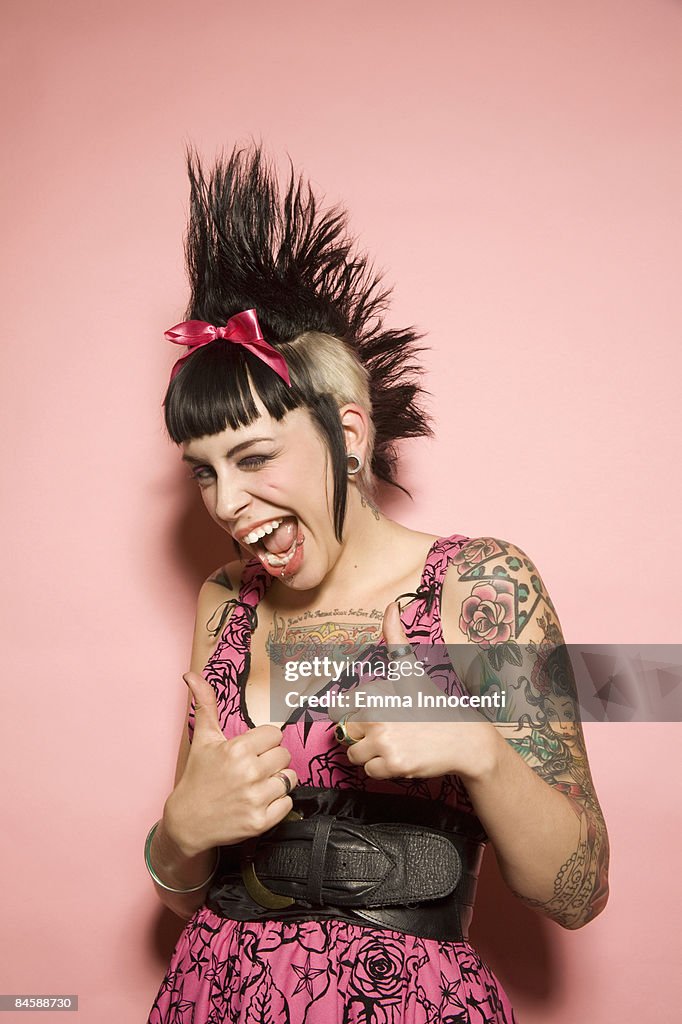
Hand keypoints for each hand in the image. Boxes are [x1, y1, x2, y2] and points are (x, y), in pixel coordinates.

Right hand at [164, 672, 297, 856]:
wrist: (188, 822)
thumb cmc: (198, 777)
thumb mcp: (203, 739)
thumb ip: (205, 704)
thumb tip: (191, 675)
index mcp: (238, 749)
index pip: (275, 734)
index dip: (264, 742)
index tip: (251, 751)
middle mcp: (249, 772)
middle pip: (284, 755)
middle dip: (271, 760)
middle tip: (253, 769)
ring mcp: (256, 798)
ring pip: (290, 778)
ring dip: (277, 781)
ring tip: (257, 785)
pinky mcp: (261, 822)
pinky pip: (288, 803)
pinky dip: (278, 803)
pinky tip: (259, 801)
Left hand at [328, 603, 501, 781]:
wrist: (463, 739)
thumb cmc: (433, 703)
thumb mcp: (411, 670)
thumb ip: (395, 640)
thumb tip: (391, 605)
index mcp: (373, 692)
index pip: (339, 709)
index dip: (356, 713)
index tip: (377, 714)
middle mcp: (375, 715)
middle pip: (347, 734)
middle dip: (364, 735)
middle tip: (391, 730)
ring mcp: (384, 741)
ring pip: (355, 755)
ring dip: (371, 754)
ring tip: (396, 743)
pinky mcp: (393, 765)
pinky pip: (369, 772)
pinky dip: (382, 769)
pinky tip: (401, 757)